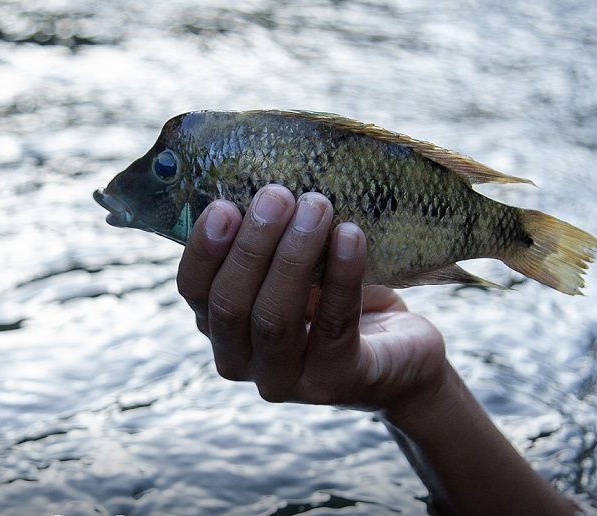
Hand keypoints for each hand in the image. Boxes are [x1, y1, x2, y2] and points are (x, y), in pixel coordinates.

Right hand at [177, 184, 447, 411]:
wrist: (403, 353)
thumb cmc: (339, 298)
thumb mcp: (296, 268)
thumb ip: (271, 241)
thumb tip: (262, 184)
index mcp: (222, 327)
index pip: (193, 292)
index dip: (203, 250)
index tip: (224, 206)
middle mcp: (242, 362)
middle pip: (230, 306)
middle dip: (252, 246)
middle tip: (279, 196)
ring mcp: (287, 381)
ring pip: (274, 319)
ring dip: (293, 256)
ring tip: (317, 207)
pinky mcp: (336, 383)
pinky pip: (333, 326)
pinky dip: (341, 276)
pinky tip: (350, 236)